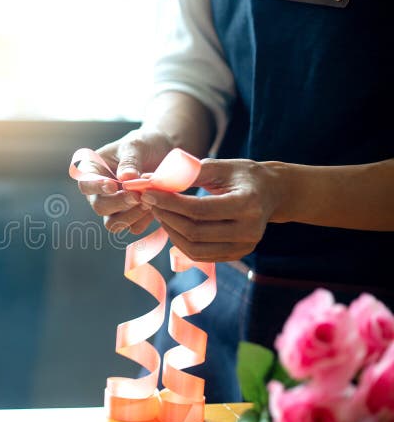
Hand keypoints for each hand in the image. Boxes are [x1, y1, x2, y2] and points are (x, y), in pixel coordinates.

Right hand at [77, 128, 174, 233]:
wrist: (162, 152)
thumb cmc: (143, 144)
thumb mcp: (136, 145)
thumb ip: (130, 160)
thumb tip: (126, 178)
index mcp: (92, 171)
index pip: (85, 184)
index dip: (95, 188)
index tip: (112, 186)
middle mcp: (99, 192)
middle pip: (99, 206)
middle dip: (118, 203)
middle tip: (137, 196)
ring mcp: (114, 207)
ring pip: (113, 223)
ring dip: (131, 215)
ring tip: (149, 200)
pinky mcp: (130, 216)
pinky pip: (133, 227)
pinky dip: (144, 219)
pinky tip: (155, 205)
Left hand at [141, 158, 285, 261]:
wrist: (272, 193)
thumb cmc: (243, 175)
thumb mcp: (220, 166)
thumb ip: (190, 173)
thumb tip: (155, 180)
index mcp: (247, 204)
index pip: (199, 209)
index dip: (169, 203)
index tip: (149, 192)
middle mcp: (249, 230)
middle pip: (195, 232)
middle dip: (166, 216)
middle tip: (150, 201)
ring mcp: (244, 246)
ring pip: (194, 248)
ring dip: (170, 231)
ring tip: (159, 212)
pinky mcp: (236, 255)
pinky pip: (200, 254)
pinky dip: (181, 241)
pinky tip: (172, 224)